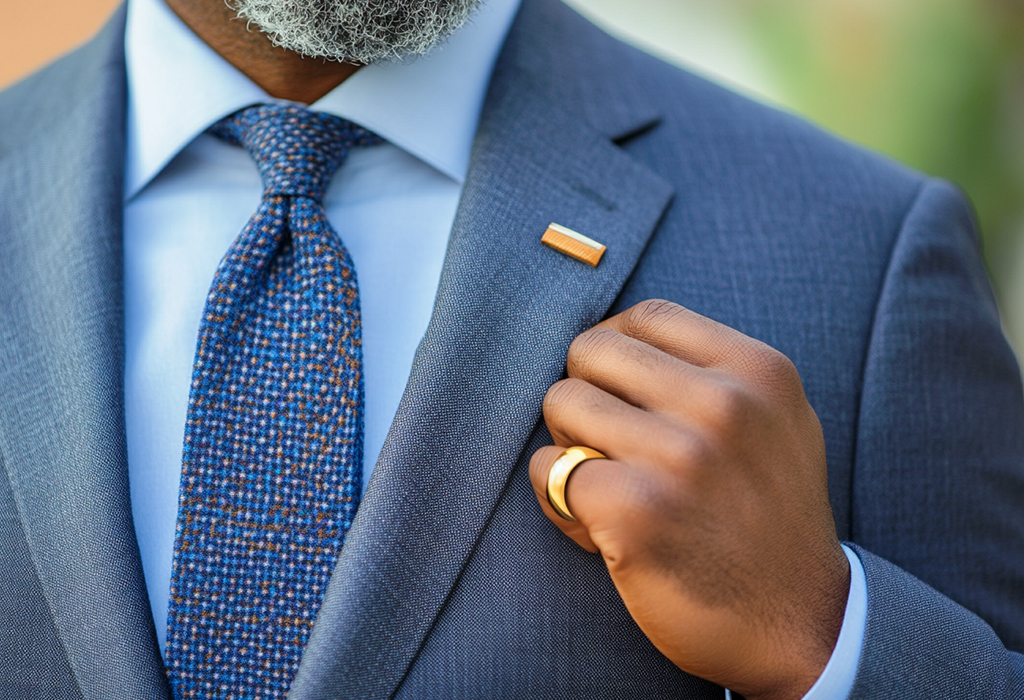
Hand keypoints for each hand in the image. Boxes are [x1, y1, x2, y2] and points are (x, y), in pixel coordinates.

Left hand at [529, 300, 849, 699]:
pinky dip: (554, 492)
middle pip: (592, 348)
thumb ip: (714, 373)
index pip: (647, 316)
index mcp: (758, 372)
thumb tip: (614, 338)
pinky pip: (547, 469)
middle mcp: (723, 405)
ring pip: (562, 401)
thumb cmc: (769, 517)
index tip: (615, 386)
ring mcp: (679, 458)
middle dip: (584, 388)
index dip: (614, 346)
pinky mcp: (635, 512)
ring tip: (602, 478)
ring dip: (567, 442)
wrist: (801, 625)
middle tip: (602, 435)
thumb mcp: (776, 423)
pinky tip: (590, 519)